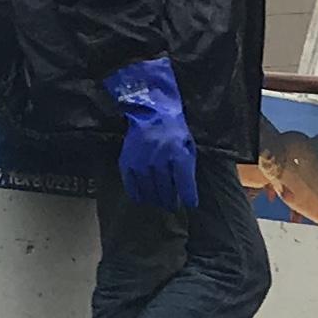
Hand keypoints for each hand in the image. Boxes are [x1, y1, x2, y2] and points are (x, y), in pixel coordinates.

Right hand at [104, 58, 198, 211]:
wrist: (150, 111)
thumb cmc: (174, 130)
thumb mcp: (188, 144)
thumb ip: (188, 166)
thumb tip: (187, 191)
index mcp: (178, 153)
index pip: (184, 183)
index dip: (188, 197)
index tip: (190, 205)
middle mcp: (159, 159)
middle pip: (166, 189)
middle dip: (171, 201)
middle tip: (172, 206)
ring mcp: (141, 161)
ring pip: (149, 190)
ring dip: (156, 199)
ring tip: (159, 202)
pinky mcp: (127, 162)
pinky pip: (131, 185)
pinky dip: (137, 195)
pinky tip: (143, 198)